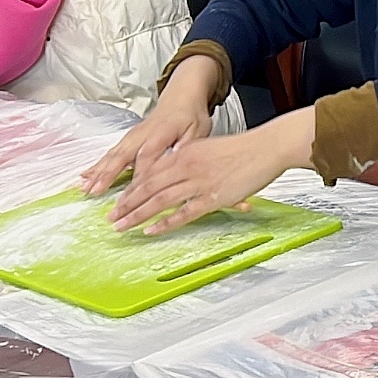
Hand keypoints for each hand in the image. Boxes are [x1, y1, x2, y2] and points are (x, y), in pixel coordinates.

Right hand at [83, 76, 213, 197]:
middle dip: (107, 175)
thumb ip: (185, 149)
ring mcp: (132, 136)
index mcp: (160, 134)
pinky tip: (85, 176)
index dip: (138, 180)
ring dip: (98, 171)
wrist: (181, 97)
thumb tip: (174, 165)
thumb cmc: (191, 116)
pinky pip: (111, 153)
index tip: (131, 198)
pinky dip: (98, 165)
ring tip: (85, 186)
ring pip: (113, 155)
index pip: (146, 161)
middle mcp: (141, 135)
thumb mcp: (197, 132)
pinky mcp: (128, 139)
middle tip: (95, 192)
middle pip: (122, 156)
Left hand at [111, 107, 313, 235]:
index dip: (131, 188)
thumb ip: (190, 159)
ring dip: (137, 214)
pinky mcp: (212, 197)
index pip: (149, 172)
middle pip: (147, 186)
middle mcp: (186, 166)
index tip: (119, 199)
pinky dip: (164, 222)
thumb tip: (177, 169)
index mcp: (184, 153)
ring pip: (159, 200)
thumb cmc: (243, 149)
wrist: (266, 147)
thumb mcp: (209, 148)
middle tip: (111, 216)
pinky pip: (182, 213)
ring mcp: (198, 182)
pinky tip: (150, 230)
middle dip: (126, 203)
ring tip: (122, 225)